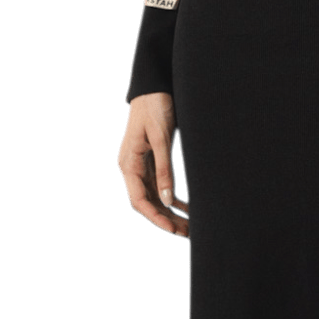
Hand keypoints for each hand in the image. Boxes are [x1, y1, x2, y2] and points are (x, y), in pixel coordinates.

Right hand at [117, 92, 189, 237]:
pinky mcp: (152, 161)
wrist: (154, 86)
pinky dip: (173, 199)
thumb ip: (164, 169)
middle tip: (187, 232)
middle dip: (166, 219)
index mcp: (129, 164)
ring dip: (171, 212)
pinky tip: (187, 208)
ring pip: (156, 197)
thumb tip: (168, 201)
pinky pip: (161, 186)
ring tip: (190, 225)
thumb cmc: (154, 107)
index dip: (156, 217)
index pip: (139, 200)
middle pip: (148, 202)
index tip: (172, 228)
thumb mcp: (161, 139)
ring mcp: (142, 166)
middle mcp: (132, 169)